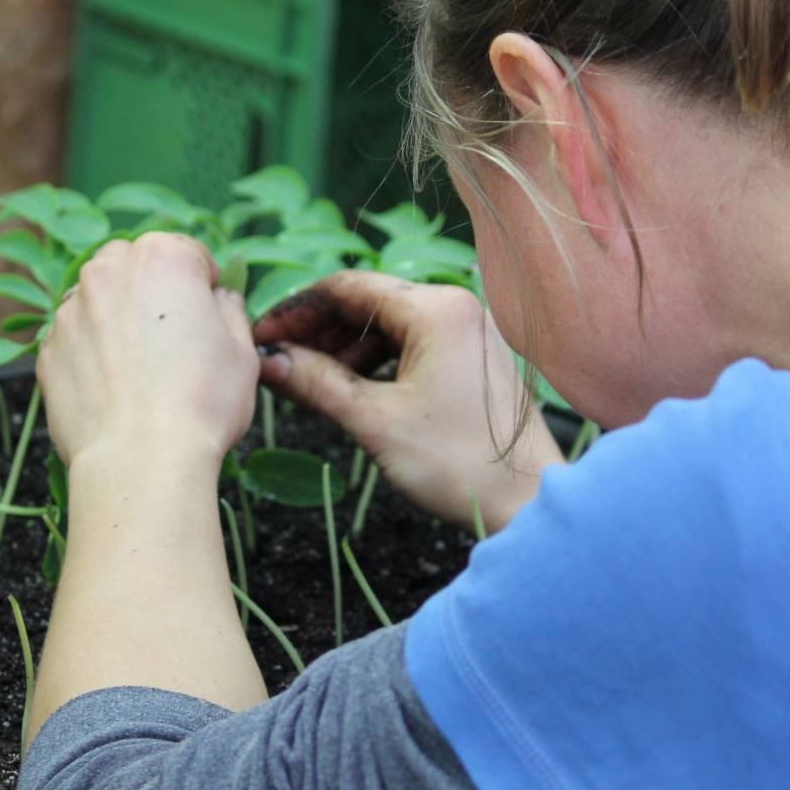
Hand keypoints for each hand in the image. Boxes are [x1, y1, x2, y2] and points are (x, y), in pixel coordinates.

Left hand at [36, 233, 258, 477]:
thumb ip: (230, 309)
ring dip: (118, 318)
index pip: (189, 253)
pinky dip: (91, 352)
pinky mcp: (47, 350)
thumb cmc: (202, 401)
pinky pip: (75, 339)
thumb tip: (219, 299)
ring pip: (98, 300)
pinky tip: (114, 388)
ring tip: (140, 367)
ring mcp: (69, 311)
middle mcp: (107, 272)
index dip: (205, 285)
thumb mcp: (242, 349)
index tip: (209, 316)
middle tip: (173, 338)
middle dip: (153, 291)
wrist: (141, 459)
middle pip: (134, 265)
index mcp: (161, 257)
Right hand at [252, 271, 560, 532]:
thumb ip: (317, 383)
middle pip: (369, 302)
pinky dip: (377, 361)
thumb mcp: (375, 421)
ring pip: (390, 324)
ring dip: (345, 348)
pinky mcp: (475, 355)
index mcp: (436, 308)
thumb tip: (268, 362)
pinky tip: (349, 387)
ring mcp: (470, 330)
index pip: (347, 287)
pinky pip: (414, 343)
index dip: (296, 310)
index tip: (262, 337)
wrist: (526, 501)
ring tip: (307, 379)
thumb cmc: (457, 463)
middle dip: (318, 330)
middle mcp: (457, 306)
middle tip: (278, 360)